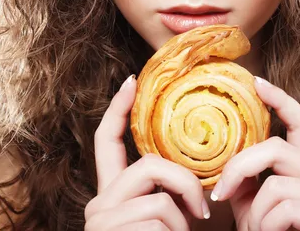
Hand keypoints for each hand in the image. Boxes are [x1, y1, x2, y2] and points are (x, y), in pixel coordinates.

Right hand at [84, 75, 209, 230]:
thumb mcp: (168, 215)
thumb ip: (169, 189)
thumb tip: (199, 165)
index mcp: (111, 193)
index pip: (107, 142)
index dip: (118, 110)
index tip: (132, 82)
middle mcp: (98, 204)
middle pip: (149, 165)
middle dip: (186, 184)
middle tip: (201, 210)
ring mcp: (100, 220)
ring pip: (160, 201)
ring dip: (182, 223)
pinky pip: (160, 223)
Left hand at [210, 76, 299, 230]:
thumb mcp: (254, 212)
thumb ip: (248, 184)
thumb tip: (227, 163)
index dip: (281, 101)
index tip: (258, 83)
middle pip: (278, 148)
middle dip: (241, 168)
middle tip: (219, 194)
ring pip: (276, 182)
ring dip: (255, 213)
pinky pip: (284, 206)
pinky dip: (266, 225)